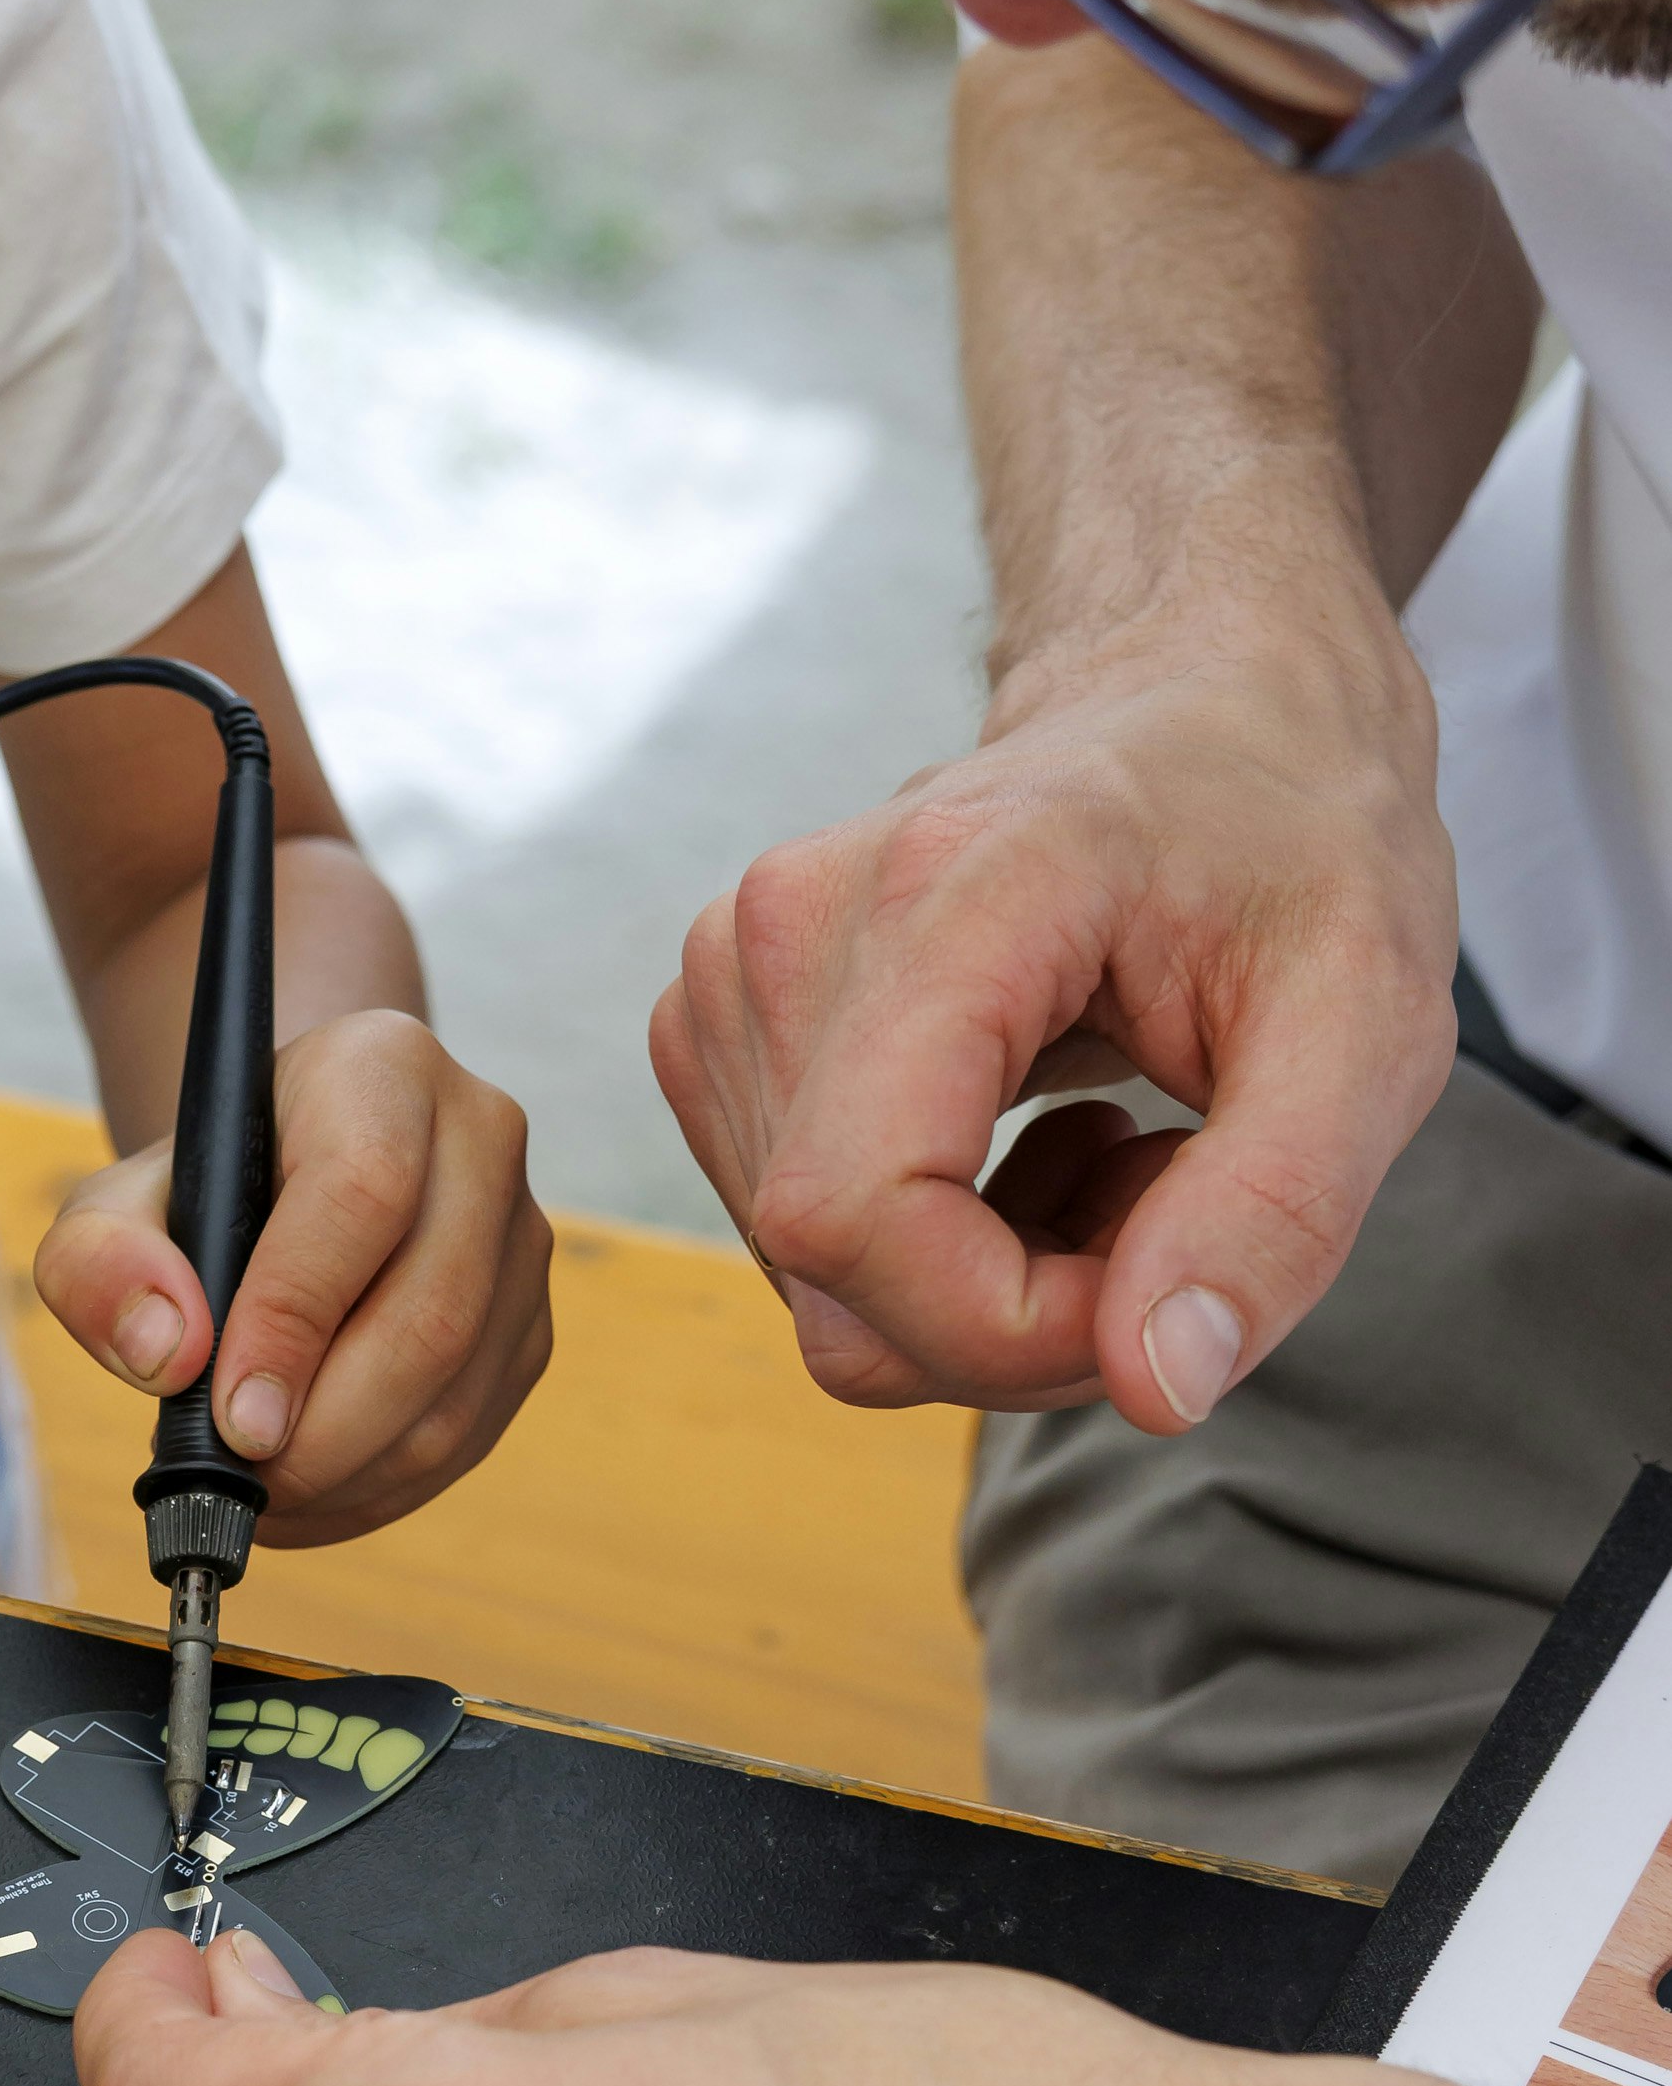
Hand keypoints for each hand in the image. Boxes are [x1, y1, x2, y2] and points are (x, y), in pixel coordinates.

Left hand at [30, 1009, 550, 1540]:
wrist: (288, 1178)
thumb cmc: (202, 1191)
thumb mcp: (114, 1205)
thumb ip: (100, 1264)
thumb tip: (168, 1355)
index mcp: (381, 1070)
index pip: (364, 1194)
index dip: (297, 1321)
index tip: (231, 1420)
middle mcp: (479, 1138)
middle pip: (431, 1315)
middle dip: (326, 1432)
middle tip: (240, 1481)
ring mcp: (520, 1237)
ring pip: (457, 1396)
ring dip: (351, 1477)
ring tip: (259, 1495)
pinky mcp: (528, 1324)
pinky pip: (469, 1436)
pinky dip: (381, 1492)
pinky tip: (307, 1497)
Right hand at [651, 610, 1455, 1430]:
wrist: (1205, 698)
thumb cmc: (1294, 836)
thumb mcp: (1368, 1016)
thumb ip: (1275, 1210)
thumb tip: (1156, 1387)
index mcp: (938, 892)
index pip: (859, 1216)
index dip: (1013, 1327)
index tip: (1167, 1285)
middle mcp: (783, 930)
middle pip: (841, 1289)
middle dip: (1025, 1322)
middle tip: (1173, 1203)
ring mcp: (728, 979)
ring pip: (825, 1295)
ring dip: (992, 1287)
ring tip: (1112, 1152)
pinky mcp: (719, 1030)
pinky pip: (807, 1254)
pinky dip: (938, 1253)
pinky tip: (1030, 1141)